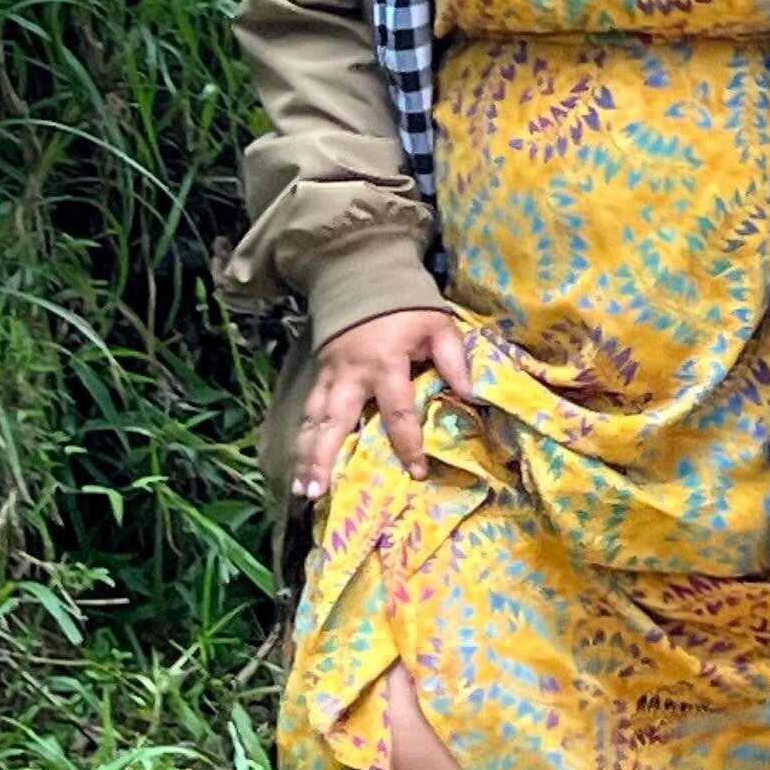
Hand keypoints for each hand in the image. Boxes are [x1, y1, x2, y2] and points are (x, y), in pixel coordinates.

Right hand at [292, 305, 474, 498]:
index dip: (408, 444)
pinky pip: (308, 411)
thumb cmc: (406, 306)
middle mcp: (351, 374)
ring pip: (313, 420)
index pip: (397, 412)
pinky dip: (302, 438)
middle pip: (335, 422)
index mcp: (385, 363)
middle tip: (317, 493)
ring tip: (302, 490)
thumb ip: (454, 359)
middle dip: (325, 458)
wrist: (362, 276)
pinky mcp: (319, 373)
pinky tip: (298, 464)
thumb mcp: (438, 325)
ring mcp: (330, 375)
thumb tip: (471, 395)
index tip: (416, 472)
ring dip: (306, 455)